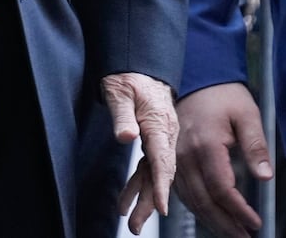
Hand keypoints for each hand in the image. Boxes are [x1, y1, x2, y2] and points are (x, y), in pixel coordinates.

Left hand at [101, 71, 179, 234]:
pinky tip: (130, 199)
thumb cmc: (130, 75)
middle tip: (137, 225)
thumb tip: (126, 137)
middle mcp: (165, 133)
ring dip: (144, 198)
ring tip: (132, 222)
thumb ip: (122, 116)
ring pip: (155, 173)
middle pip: (161, 173)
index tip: (161, 207)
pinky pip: (149, 165)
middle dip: (151, 201)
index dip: (162, 185)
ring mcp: (161, 137)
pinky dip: (141, 184)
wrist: (140, 64)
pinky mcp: (154, 138)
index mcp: (160, 123)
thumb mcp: (120, 91)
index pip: (162, 159)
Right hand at [173, 82, 271, 237]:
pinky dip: (195, 207)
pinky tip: (209, 216)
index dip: (239, 211)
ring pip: (190, 199)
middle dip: (225, 224)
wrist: (198, 77)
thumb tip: (265, 177)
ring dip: (210, 220)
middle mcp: (184, 154)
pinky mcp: (171, 158)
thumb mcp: (247, 115)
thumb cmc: (224, 95)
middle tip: (243, 237)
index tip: (255, 223)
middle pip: (204, 201)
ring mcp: (175, 157)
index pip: (221, 189)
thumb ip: (256, 147)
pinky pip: (180, 190)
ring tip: (231, 233)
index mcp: (205, 144)